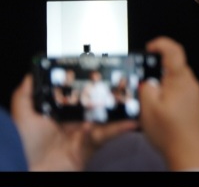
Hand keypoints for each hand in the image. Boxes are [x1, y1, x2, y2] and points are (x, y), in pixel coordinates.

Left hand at [10, 75, 135, 170]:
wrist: (32, 170)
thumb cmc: (25, 144)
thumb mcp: (23, 115)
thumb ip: (26, 94)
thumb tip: (33, 73)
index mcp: (58, 114)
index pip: (76, 94)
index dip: (86, 83)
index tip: (98, 70)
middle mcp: (73, 122)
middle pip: (95, 103)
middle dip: (108, 93)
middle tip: (123, 81)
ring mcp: (85, 133)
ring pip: (107, 117)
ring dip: (120, 109)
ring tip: (133, 98)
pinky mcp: (92, 145)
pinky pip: (109, 134)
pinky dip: (120, 129)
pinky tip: (131, 122)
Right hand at [139, 37, 198, 170]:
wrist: (190, 152)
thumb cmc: (171, 133)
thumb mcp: (148, 109)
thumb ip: (146, 88)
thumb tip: (147, 80)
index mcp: (181, 80)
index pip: (174, 51)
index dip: (161, 44)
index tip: (150, 47)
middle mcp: (191, 84)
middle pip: (173, 67)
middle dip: (156, 71)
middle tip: (142, 81)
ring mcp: (194, 95)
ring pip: (175, 82)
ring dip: (161, 87)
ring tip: (148, 101)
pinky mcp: (194, 105)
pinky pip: (179, 94)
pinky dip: (167, 97)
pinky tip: (159, 111)